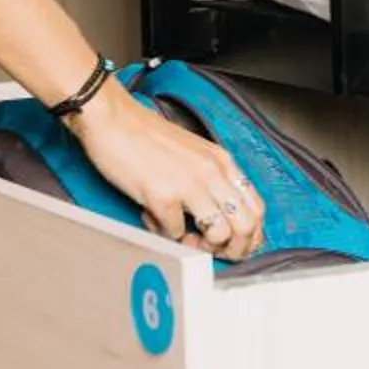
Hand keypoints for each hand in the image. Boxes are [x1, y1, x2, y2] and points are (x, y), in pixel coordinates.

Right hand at [68, 91, 266, 259]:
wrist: (112, 118)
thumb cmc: (145, 136)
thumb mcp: (192, 153)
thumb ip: (208, 180)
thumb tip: (216, 216)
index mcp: (221, 161)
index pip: (256, 207)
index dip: (249, 236)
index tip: (234, 245)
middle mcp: (211, 171)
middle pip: (246, 225)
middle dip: (232, 249)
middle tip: (213, 250)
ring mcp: (188, 184)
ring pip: (219, 234)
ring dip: (203, 248)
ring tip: (185, 240)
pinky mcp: (162, 196)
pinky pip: (176, 233)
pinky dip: (165, 234)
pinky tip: (153, 219)